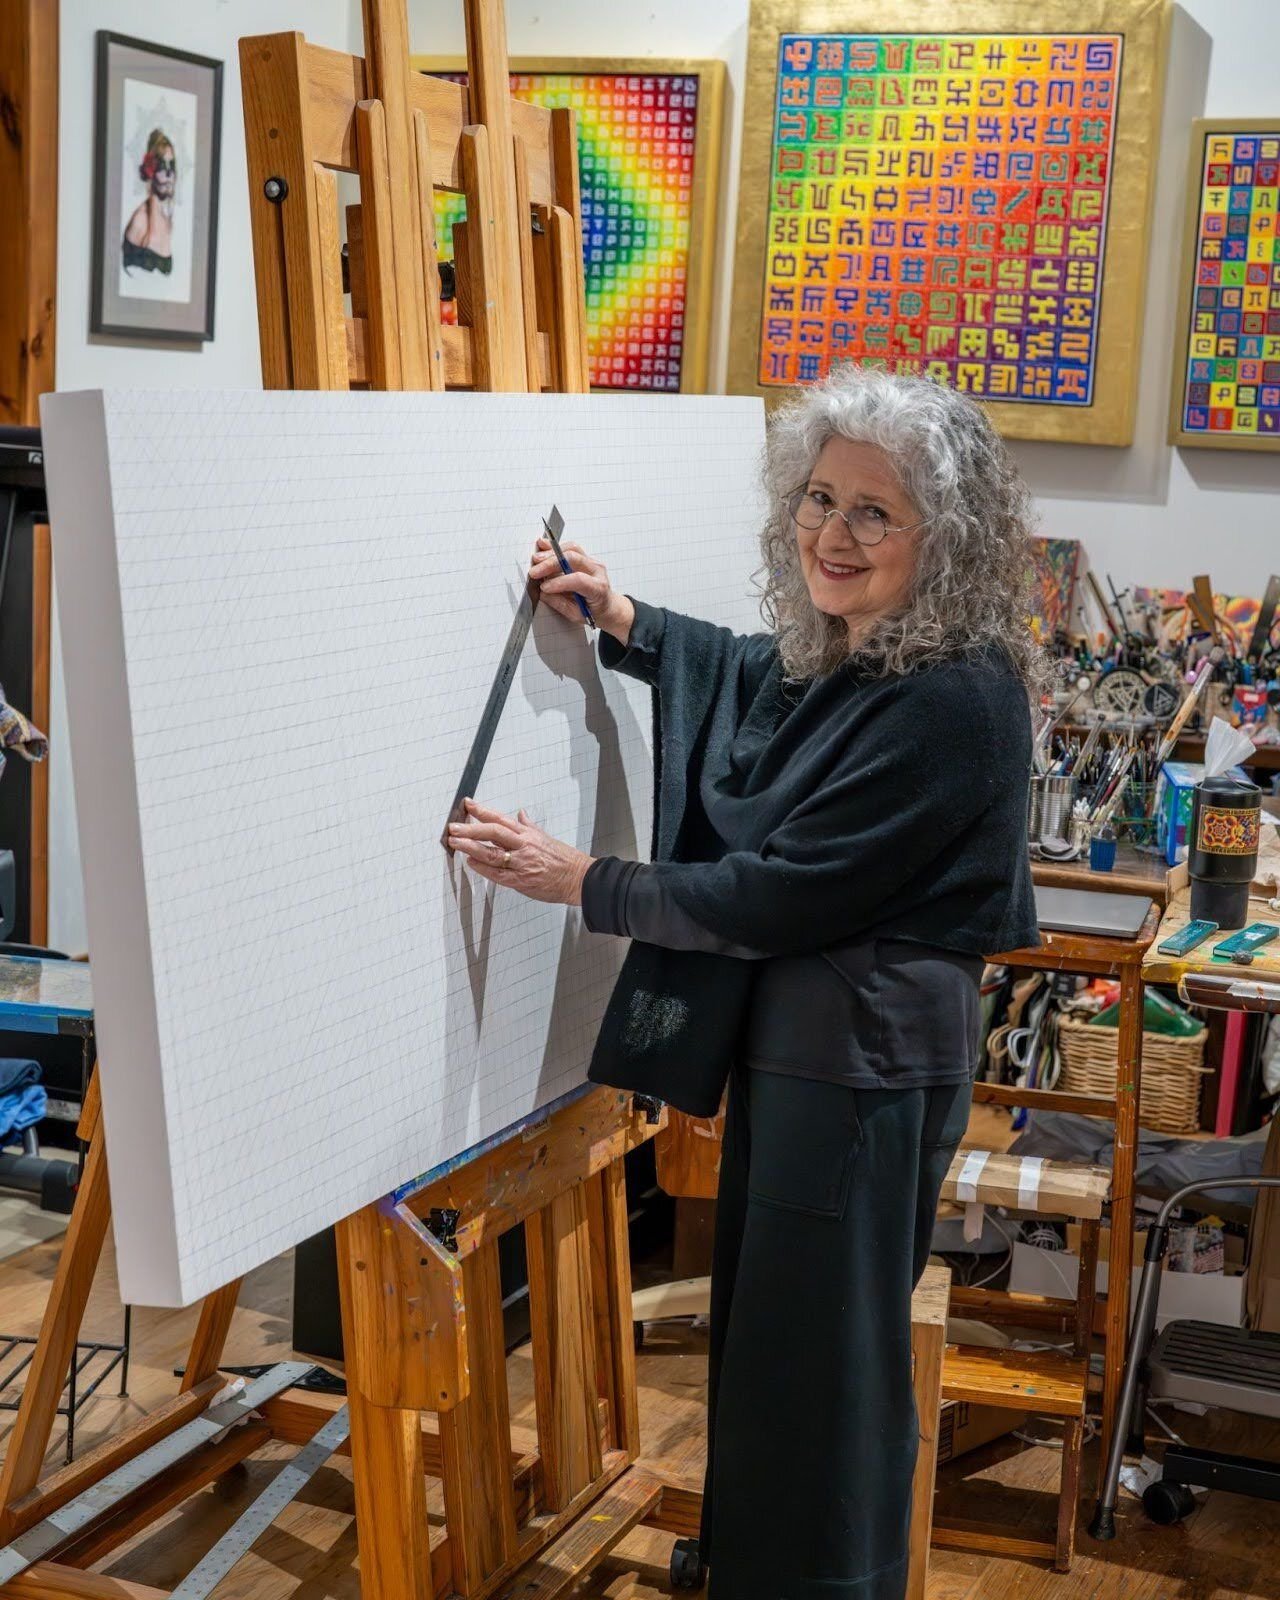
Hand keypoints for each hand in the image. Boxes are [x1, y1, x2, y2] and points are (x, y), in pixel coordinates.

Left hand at [447, 799, 593, 904]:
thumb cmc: (564, 859)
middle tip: (454, 827)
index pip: (501, 818)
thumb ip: (529, 826)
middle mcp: (523, 846)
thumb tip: (521, 814)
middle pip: (493, 832)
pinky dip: (483, 868)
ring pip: (492, 853)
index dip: (482, 811)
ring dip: (471, 847)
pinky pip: (498, 874)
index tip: (468, 805)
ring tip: (456, 843)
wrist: (579, 878)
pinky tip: (471, 863)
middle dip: (471, 829)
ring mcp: (521, 863)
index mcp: (528, 834)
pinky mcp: (521, 880)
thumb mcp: (546, 837)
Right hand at [529, 539, 633, 645]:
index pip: (578, 579)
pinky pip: (569, 548)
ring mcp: (591, 562)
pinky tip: (543, 546)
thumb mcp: (577, 615)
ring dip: (551, 553)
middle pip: (573, 559)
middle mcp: (597, 571)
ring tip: (536, 559)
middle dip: (550, 564)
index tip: (544, 587)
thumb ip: (560, 603)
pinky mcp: (584, 557)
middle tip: (535, 572)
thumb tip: (544, 593)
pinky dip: (554, 548)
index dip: (559, 582)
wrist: (607, 606)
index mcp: (598, 588)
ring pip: (571, 549)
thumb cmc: (594, 611)